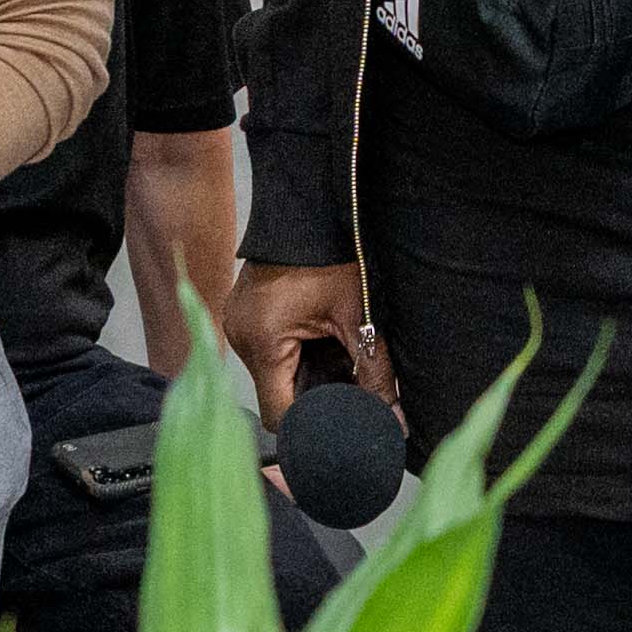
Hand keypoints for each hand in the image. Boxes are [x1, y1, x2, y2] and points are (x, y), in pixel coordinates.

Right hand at [232, 260, 385, 423]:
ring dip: (304, 374)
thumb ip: (376, 373)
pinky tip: (319, 342)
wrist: (310, 207)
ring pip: (272, 375)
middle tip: (348, 389)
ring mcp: (238, 324)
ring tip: (336, 357)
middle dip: (312, 397)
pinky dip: (293, 355)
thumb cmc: (332, 254)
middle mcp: (241, 337)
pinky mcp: (243, 314)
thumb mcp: (359, 316)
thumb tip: (394, 418)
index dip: (310, 424)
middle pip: (276, 395)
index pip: (279, 414)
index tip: (339, 424)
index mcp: (263, 341)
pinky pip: (267, 351)